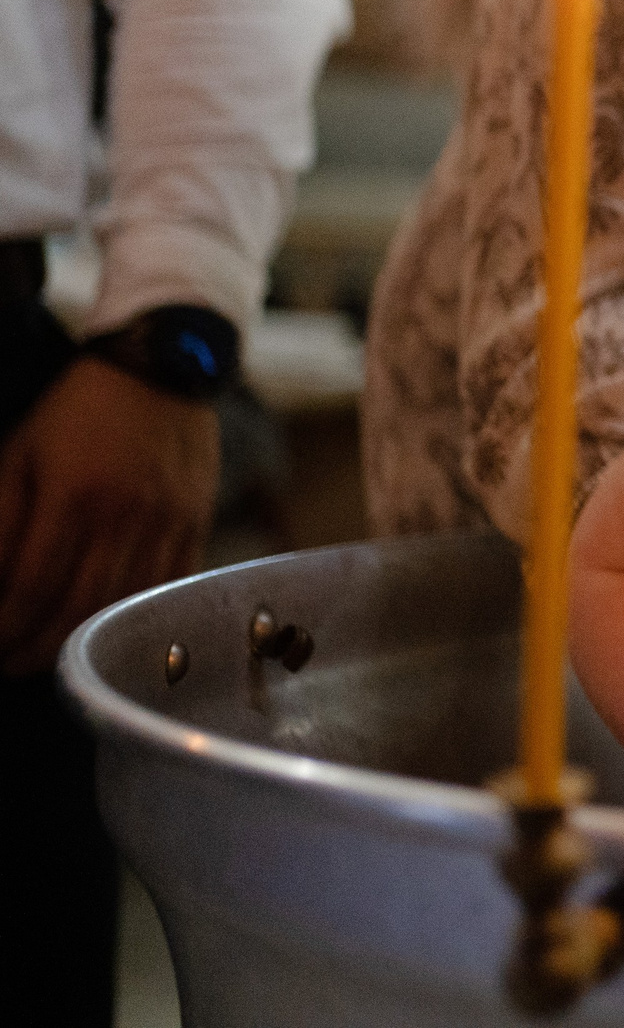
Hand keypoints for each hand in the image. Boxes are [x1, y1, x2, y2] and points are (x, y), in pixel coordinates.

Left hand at [0, 358, 217, 675]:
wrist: (161, 366)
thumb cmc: (77, 411)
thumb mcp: (20, 453)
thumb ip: (2, 519)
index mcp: (74, 494)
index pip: (32, 587)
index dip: (5, 627)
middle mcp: (125, 514)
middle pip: (79, 609)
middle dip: (37, 649)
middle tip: (10, 664)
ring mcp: (168, 521)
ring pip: (124, 604)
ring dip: (84, 641)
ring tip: (53, 657)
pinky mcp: (196, 521)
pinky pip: (168, 586)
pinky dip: (138, 616)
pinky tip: (111, 628)